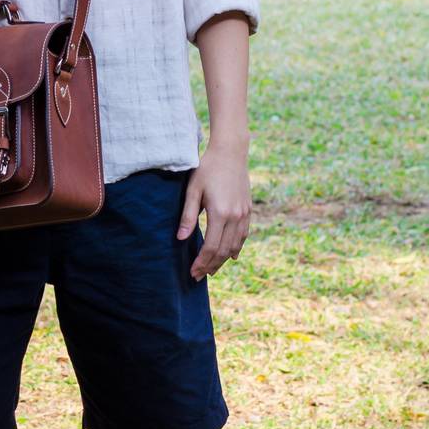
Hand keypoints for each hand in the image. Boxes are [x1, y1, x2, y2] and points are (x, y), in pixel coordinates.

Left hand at [177, 134, 250, 279]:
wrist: (230, 152)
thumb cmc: (207, 169)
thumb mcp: (193, 190)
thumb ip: (188, 216)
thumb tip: (181, 239)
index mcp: (220, 213)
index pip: (210, 247)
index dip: (201, 262)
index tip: (192, 272)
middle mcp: (235, 217)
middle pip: (223, 251)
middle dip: (211, 266)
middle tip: (199, 276)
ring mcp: (244, 214)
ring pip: (235, 246)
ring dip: (223, 260)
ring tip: (212, 269)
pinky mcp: (248, 210)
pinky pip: (243, 235)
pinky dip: (236, 248)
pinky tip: (230, 256)